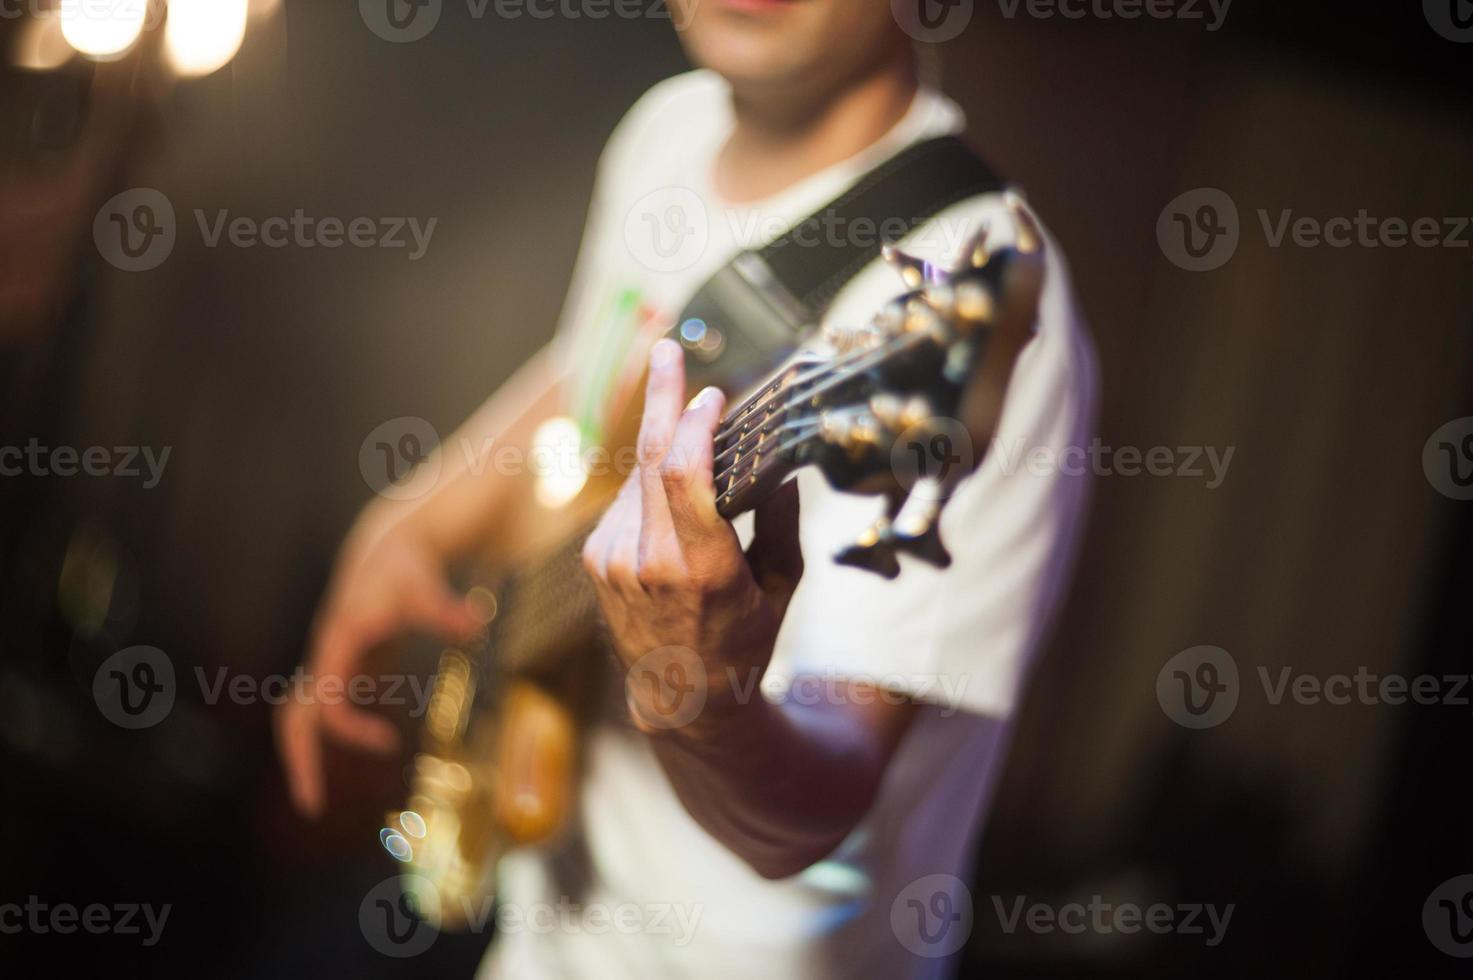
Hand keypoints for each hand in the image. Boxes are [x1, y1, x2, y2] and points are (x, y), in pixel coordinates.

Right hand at [274, 519, 480, 816]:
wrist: (384, 550)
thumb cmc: (405, 569)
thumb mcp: (424, 587)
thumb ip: (445, 608)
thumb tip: (476, 621)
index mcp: (336, 641)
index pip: (324, 699)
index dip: (348, 727)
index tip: (388, 743)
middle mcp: (324, 656)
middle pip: (293, 715)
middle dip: (299, 757)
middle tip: (312, 807)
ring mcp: (329, 663)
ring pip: (299, 715)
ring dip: (306, 753)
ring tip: (318, 798)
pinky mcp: (341, 668)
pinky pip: (323, 711)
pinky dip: (336, 735)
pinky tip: (369, 750)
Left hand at [581, 339, 802, 735]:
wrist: (680, 695)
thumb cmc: (743, 640)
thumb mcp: (780, 586)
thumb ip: (779, 521)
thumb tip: (778, 462)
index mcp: (701, 569)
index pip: (682, 473)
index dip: (692, 422)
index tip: (713, 394)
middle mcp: (647, 561)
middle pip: (649, 457)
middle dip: (661, 397)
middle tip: (668, 349)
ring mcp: (613, 559)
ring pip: (638, 475)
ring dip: (663, 444)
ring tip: (690, 430)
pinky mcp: (595, 557)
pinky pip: (627, 499)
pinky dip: (651, 481)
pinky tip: (671, 489)